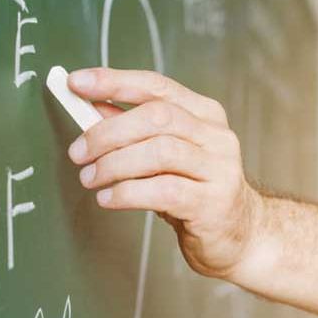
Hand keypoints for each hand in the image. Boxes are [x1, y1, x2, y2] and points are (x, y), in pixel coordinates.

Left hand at [66, 68, 262, 279]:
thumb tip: (90, 108)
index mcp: (204, 115)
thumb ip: (132, 132)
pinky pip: (163, 191)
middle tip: (79, 152)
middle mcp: (215, 136)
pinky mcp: (213, 202)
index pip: (156, 86)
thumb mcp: (164, 157)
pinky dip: (127, 193)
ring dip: (114, 164)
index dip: (114, 81)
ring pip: (159, 151)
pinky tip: (109, 198)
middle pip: (156, 116)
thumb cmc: (196, 193)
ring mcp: (219, 168)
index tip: (77, 83)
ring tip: (91, 178)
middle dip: (108, 132)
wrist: (239, 236)